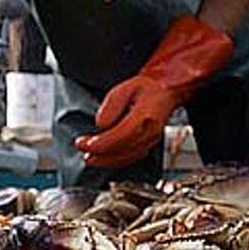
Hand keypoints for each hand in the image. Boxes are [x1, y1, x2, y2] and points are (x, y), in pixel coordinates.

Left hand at [75, 15, 233, 169]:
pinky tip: (104, 159)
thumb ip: (111, 106)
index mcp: (145, 116)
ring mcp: (151, 140)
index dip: (99, 144)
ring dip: (106, 161)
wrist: (165, 91)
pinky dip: (116, 161)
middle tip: (83, 152)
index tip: (83, 144)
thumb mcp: (124, 88)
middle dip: (99, 154)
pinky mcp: (149, 145)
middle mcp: (150, 131)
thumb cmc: (146, 88)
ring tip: (90, 158)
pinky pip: (132, 157)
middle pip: (122, 150)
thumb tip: (101, 124)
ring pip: (127, 157)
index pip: (119, 136)